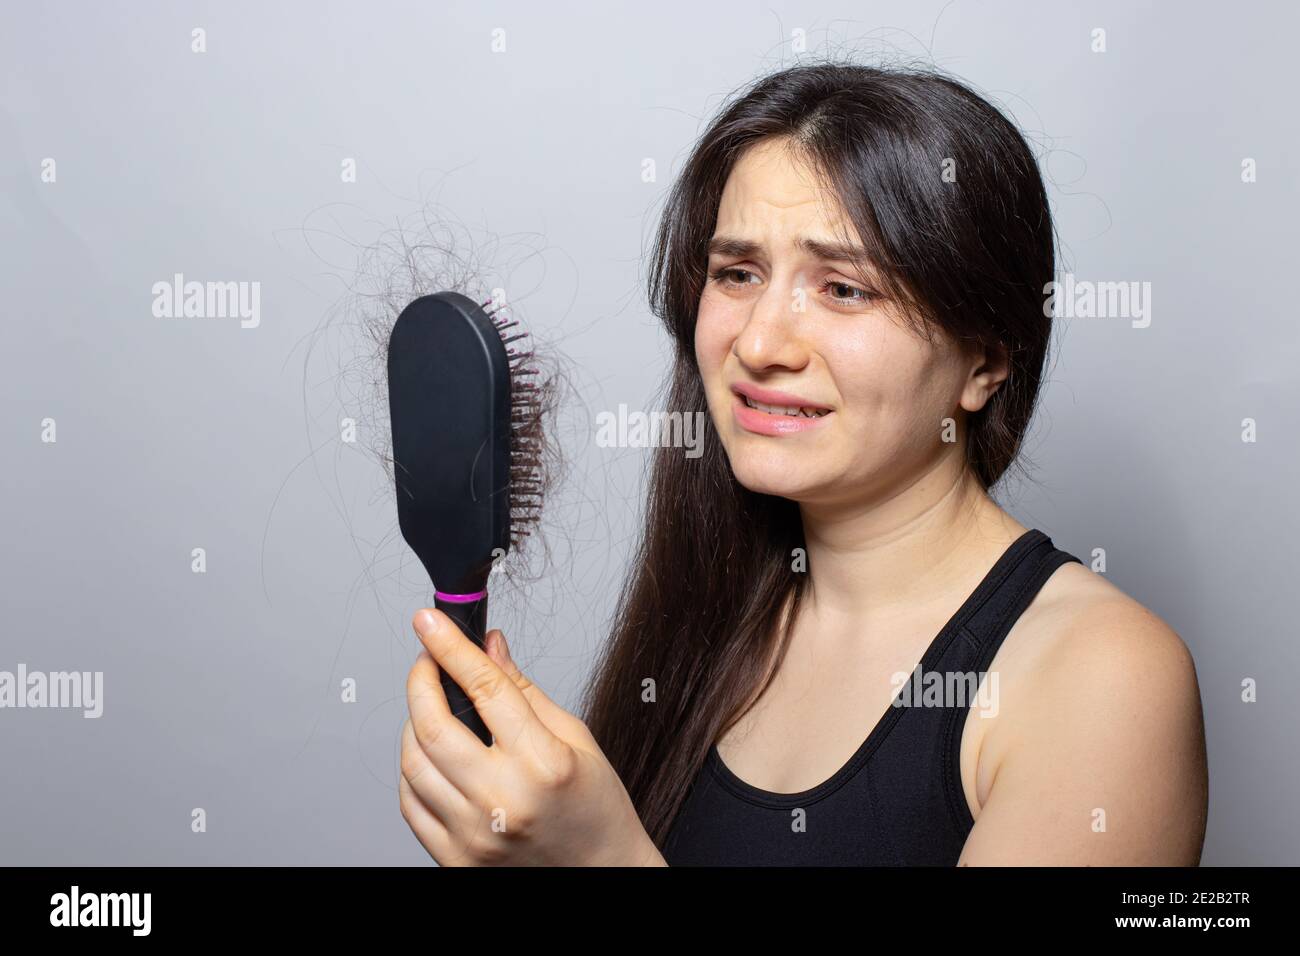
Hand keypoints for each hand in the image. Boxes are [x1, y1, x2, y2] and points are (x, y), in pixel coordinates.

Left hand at [399, 608, 665, 865]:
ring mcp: (474, 834)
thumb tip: (489, 646)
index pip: (484, 688)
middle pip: (433, 725)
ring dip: (413, 724)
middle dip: (420, 680)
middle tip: (425, 661)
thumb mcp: (576, 738)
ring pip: (413, 763)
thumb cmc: (596, 810)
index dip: (450, 646)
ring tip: (432, 709)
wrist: (600, 875)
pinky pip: (410, 804)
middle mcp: (504, 800)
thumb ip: (524, 691)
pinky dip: (412, 770)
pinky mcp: (455, 860)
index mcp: (544, 763)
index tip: (430, 621)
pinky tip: (430, 755)